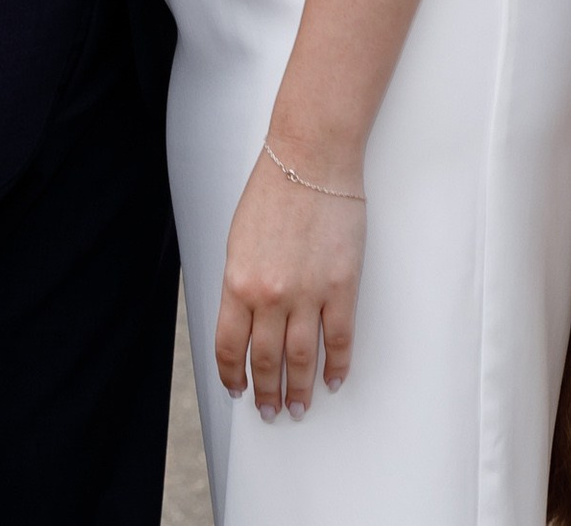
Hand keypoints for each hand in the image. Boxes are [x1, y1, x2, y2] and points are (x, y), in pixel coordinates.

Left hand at [215, 139, 362, 421]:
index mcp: (238, 281)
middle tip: (270, 411)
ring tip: (297, 408)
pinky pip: (339, 340)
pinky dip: (337, 366)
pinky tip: (333, 380)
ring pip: (302, 359)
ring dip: (299, 389)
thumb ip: (241, 282)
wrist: (310, 158)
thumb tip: (246, 320)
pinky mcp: (341, 287)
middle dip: (267, 391)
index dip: (232, 374)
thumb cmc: (273, 190)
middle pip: (266, 360)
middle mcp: (270, 295)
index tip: (238, 390)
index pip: (229, 345)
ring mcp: (308, 293)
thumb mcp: (238, 239)